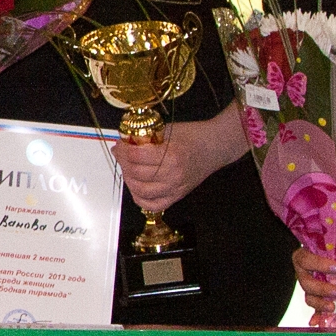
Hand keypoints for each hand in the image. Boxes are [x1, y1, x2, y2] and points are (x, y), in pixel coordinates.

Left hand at [113, 107, 244, 215]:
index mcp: (171, 154)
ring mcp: (175, 188)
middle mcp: (173, 174)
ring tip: (128, 168)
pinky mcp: (178, 196)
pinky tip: (136, 187)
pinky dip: (140, 198)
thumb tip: (122, 143)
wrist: (215, 147)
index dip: (123, 149)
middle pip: (136, 173)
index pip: (136, 156)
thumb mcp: (167, 130)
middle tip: (121, 154)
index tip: (120, 144)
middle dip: (123, 162)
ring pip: (141, 191)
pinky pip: (153, 205)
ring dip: (129, 179)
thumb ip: (144, 137)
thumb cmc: (192, 136)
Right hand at [291, 247, 335, 311]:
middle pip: (306, 284)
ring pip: (309, 297)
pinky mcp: (315, 297)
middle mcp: (302, 273)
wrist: (327, 256)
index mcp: (303, 258)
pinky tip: (315, 322)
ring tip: (332, 307)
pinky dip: (316, 316)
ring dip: (320, 304)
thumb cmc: (330, 252)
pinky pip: (314, 308)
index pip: (306, 260)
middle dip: (322, 289)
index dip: (319, 264)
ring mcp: (307, 287)